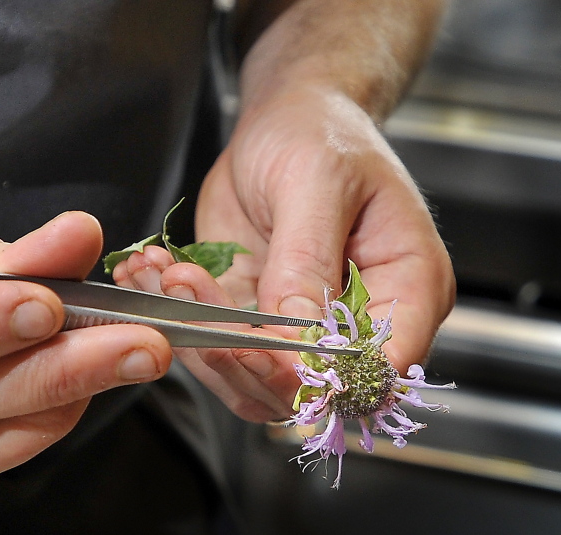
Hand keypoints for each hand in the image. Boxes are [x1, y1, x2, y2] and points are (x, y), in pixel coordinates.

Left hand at [112, 86, 454, 422]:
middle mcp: (359, 326)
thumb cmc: (320, 133)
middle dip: (244, 360)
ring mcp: (304, 332)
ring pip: (253, 384)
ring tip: (168, 277)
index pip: (378, 368)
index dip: (324, 378)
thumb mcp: (318, 181)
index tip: (266, 353)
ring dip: (202, 344)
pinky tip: (152, 279)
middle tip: (196, 312)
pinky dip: (182, 327)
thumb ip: (307, 259)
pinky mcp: (255, 327)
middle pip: (309, 389)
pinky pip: (219, 354)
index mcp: (407, 290)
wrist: (283, 119)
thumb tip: (295, 330)